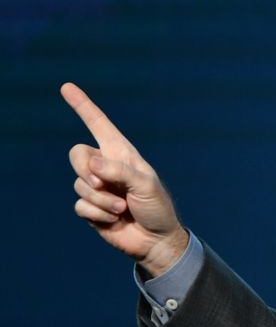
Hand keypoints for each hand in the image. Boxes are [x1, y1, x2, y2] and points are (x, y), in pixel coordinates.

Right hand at [61, 83, 187, 275]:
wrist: (156, 239)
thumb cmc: (157, 207)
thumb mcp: (145, 185)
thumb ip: (120, 171)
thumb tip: (93, 165)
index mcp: (121, 154)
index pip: (99, 124)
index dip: (83, 106)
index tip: (67, 87)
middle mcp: (106, 167)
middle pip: (77, 155)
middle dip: (86, 170)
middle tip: (105, 184)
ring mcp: (96, 187)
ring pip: (79, 184)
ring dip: (102, 199)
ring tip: (122, 207)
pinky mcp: (90, 208)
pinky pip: (80, 205)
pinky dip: (98, 213)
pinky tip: (114, 219)